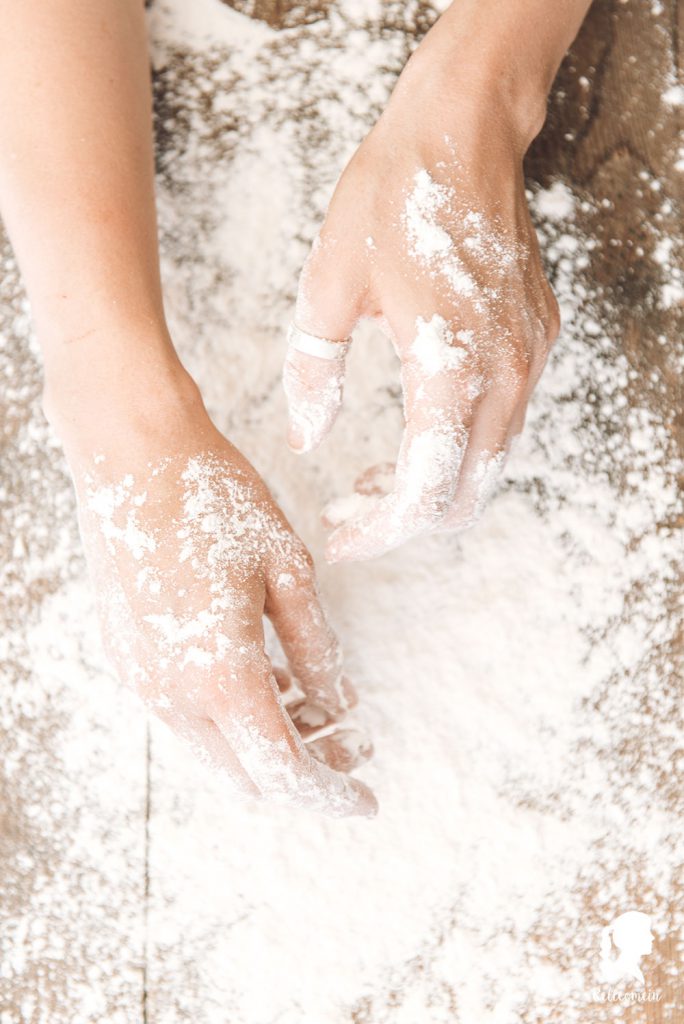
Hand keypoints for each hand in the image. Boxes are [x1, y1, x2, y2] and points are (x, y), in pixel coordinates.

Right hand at [61, 378, 376, 817]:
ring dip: (268, 743)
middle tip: (354, 740)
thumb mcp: (287, 570)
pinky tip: (270, 677)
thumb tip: (340, 702)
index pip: (283, 772)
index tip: (366, 799)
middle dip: (305, 772)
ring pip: (214, 750)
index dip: (330, 795)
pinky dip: (233, 716)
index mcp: (219, 675)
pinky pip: (186, 714)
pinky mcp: (127, 658)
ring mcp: (140, 679)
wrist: (131, 456)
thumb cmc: (217, 501)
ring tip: (319, 704)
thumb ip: (316, 649)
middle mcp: (171, 693)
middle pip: (246, 776)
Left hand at [283, 21, 559, 561]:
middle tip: (347, 511)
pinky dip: (459, 448)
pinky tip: (414, 432)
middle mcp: (502, 374)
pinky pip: (503, 423)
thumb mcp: (327, 286)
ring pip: (487, 464)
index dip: (382, 531)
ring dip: (432, 486)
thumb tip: (308, 439)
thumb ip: (314, 374)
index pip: (425, 491)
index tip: (342, 538)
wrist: (461, 132)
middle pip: (464, 494)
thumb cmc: (391, 199)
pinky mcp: (536, 340)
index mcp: (448, 367)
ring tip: (369, 480)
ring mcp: (528, 358)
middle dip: (404, 518)